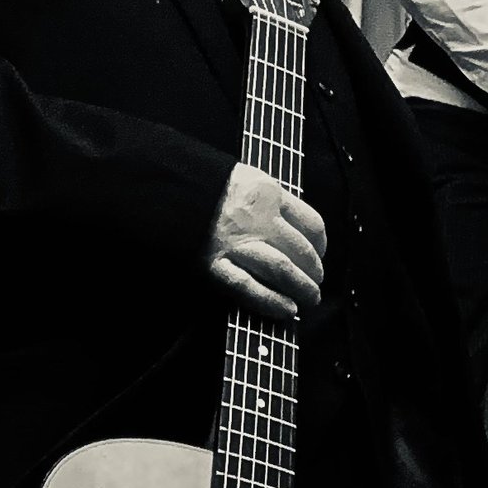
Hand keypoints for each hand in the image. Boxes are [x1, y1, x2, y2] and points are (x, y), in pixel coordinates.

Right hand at [206, 162, 325, 322]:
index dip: (321, 246)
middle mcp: (257, 219)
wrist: (166, 187)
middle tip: (316, 284)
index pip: (312, 223)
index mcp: (268, 193)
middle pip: (302, 251)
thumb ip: (271, 200)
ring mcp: (236, 243)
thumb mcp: (247, 178)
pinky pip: (249, 287)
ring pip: (283, 270)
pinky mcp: (215, 264)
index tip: (319, 255)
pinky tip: (286, 310)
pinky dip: (271, 301)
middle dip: (315, 272)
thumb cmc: (207, 184)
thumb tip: (296, 228)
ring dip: (302, 289)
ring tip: (308, 300)